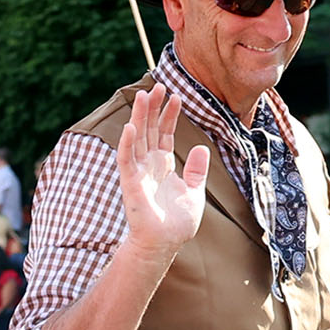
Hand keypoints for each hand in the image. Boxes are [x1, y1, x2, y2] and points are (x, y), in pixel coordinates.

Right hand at [118, 84, 209, 258]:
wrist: (165, 244)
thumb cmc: (176, 223)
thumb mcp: (194, 192)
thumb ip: (197, 170)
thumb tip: (203, 148)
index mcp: (163, 165)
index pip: (165, 133)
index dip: (170, 115)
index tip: (176, 96)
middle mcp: (149, 165)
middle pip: (150, 130)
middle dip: (154, 108)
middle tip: (159, 85)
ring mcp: (138, 172)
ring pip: (137, 138)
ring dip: (140, 117)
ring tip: (144, 95)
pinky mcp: (130, 183)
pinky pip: (126, 160)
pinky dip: (126, 143)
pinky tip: (130, 126)